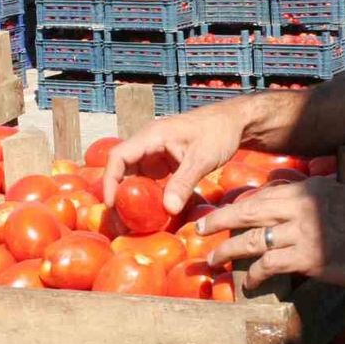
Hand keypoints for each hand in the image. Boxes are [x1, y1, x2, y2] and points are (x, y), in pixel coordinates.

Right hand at [103, 103, 247, 213]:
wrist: (234, 122)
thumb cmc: (218, 133)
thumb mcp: (202, 159)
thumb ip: (184, 182)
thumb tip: (169, 209)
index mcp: (151, 136)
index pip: (119, 156)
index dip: (110, 180)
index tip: (112, 203)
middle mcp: (148, 143)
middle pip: (122, 168)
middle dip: (118, 194)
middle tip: (119, 221)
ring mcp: (155, 152)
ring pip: (134, 175)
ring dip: (131, 196)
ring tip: (130, 221)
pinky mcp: (164, 161)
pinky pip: (149, 179)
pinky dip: (146, 194)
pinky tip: (148, 212)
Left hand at [197, 178, 344, 290]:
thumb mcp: (337, 195)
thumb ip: (309, 193)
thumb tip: (283, 189)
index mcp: (307, 188)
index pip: (261, 195)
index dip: (237, 206)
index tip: (221, 214)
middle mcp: (301, 206)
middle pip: (248, 211)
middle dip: (220, 221)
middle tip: (200, 228)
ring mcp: (304, 232)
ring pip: (253, 240)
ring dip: (229, 251)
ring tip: (214, 260)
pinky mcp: (310, 258)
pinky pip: (270, 265)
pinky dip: (254, 274)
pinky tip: (248, 281)